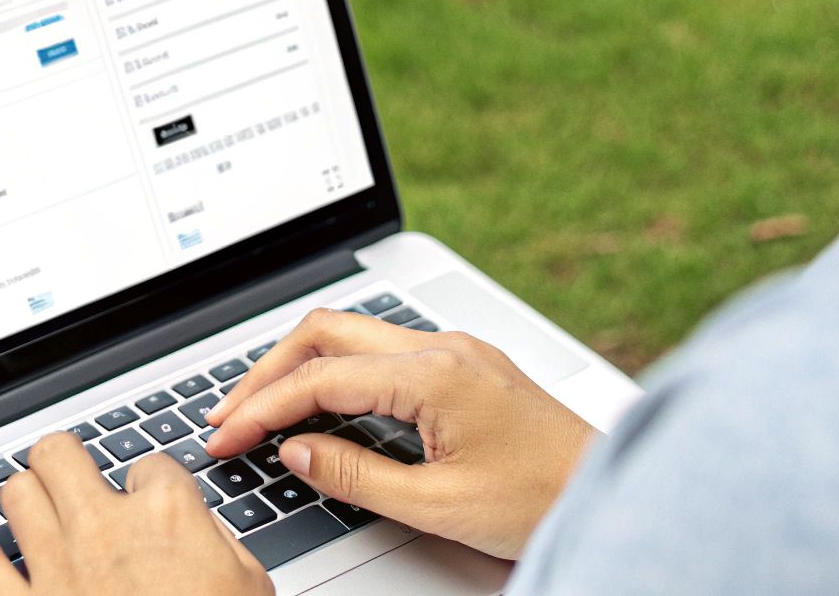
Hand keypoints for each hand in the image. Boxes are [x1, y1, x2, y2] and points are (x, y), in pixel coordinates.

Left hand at [0, 431, 271, 595]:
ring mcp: (56, 567)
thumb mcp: (249, 586)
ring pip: (15, 493)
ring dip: (24, 501)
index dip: (148, 484)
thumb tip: (197, 523)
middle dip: (64, 464)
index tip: (146, 501)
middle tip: (69, 479)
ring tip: (31, 511)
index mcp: (167, 514)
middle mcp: (104, 528)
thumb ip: (218, 541)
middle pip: (59, 454)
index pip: (148, 463)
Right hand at [203, 309, 596, 559]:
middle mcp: (441, 347)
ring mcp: (454, 350)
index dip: (263, 407)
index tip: (226, 437)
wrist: (612, 491)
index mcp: (433, 374)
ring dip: (300, 366)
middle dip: (267, 372)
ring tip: (262, 407)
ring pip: (351, 335)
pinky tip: (319, 402)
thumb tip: (296, 452)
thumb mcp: (437, 506)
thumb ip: (357, 476)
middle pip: (325, 332)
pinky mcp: (462, 364)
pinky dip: (336, 371)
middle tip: (229, 415)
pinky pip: (380, 350)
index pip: (320, 378)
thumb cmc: (543, 499)